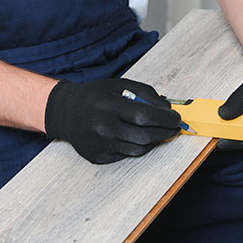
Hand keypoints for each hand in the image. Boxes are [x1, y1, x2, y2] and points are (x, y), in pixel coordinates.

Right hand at [45, 78, 181, 163]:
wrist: (65, 112)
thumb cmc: (96, 96)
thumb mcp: (119, 85)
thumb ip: (145, 94)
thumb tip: (168, 109)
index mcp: (108, 105)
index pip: (145, 116)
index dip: (165, 119)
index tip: (177, 118)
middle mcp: (103, 127)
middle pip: (144, 136)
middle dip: (165, 133)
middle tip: (174, 128)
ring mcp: (100, 145)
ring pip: (138, 149)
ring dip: (153, 141)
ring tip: (159, 132)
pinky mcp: (98, 157)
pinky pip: (125, 155)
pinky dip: (136, 146)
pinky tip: (136, 137)